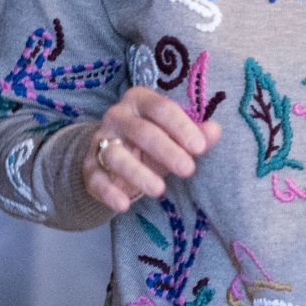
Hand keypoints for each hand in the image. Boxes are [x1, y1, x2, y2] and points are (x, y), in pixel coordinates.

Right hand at [82, 86, 221, 212]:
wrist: (110, 156)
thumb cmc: (150, 142)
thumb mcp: (174, 136)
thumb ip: (195, 134)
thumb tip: (215, 130)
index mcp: (140, 101)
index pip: (161, 108)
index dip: (181, 127)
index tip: (200, 148)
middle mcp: (117, 116)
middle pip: (141, 131)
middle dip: (166, 151)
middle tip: (188, 169)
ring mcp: (100, 141)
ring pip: (116, 155)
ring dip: (138, 173)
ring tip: (160, 190)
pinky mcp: (89, 167)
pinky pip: (97, 179)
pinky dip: (109, 192)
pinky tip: (123, 204)